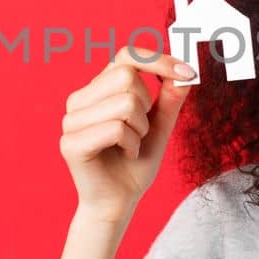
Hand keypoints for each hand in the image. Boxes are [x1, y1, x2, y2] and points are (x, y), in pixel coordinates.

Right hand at [59, 46, 194, 221]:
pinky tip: (124, 155)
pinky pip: (116, 128)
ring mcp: (71, 121)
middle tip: (140, 131)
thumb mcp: (159, 127)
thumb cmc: (135, 164)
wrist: (119, 202)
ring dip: (140, 130)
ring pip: (125, 103)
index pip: (126, 55)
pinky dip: (131, 144)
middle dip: (146, 106)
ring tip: (130, 146)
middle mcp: (79, 100)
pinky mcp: (71, 143)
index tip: (188, 72)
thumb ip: (169, 98)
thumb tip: (184, 71)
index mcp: (97, 89)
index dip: (158, 60)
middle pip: (127, 76)